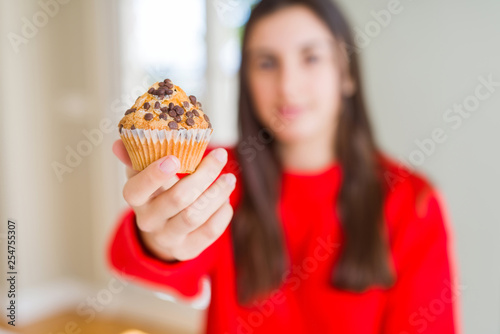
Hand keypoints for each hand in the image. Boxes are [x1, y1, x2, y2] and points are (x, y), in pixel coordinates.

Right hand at [112, 140, 235, 261]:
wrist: (162, 230)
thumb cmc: (156, 192)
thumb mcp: (143, 174)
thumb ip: (136, 156)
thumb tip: (119, 143)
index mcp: (136, 199)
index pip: (137, 190)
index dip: (154, 175)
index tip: (174, 158)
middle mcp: (148, 221)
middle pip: (177, 199)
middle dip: (203, 175)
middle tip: (220, 156)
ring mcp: (168, 238)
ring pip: (195, 216)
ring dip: (217, 193)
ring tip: (230, 178)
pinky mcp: (187, 250)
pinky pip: (210, 232)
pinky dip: (222, 213)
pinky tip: (225, 199)